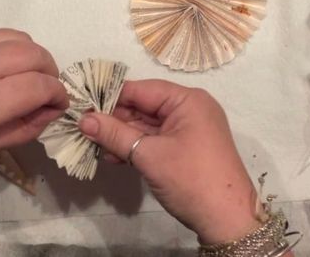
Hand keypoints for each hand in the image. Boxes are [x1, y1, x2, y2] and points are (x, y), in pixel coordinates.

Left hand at [0, 28, 67, 174]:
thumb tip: (51, 110)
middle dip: (51, 71)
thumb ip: (21, 129)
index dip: (58, 95)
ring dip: (33, 56)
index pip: (39, 87)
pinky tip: (2, 68)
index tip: (59, 104)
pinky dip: (10, 49)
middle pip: (34, 55)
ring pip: (18, 37)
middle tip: (47, 89)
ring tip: (29, 75)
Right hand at [78, 80, 259, 244]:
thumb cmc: (190, 179)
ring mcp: (190, 130)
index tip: (82, 106)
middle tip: (83, 128)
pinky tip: (113, 157)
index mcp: (187, 100)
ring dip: (122, 136)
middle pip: (144, 106)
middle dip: (114, 119)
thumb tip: (84, 119)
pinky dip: (136, 147)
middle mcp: (190, 109)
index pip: (141, 89)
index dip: (110, 97)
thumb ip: (115, 134)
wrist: (227, 219)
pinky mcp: (187, 149)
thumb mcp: (148, 155)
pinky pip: (156, 140)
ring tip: (93, 145)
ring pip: (148, 125)